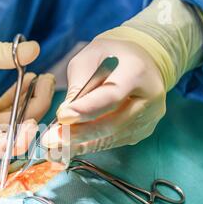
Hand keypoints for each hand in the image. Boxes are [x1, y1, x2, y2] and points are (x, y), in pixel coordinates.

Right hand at [0, 37, 54, 158]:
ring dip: (26, 105)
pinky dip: (12, 106)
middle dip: (36, 107)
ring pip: (7, 127)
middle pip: (13, 133)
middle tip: (45, 79)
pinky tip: (22, 83)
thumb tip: (35, 49)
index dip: (23, 140)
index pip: (0, 147)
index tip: (35, 117)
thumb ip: (4, 53)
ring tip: (37, 77)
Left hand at [41, 37, 165, 160]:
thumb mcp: (89, 58)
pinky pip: (114, 141)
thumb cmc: (110, 56)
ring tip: (56, 147)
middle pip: (113, 123)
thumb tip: (65, 115)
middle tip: (53, 139)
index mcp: (137, 72)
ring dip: (82, 144)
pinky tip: (72, 147)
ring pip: (112, 137)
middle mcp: (150, 97)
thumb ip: (78, 84)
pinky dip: (91, 145)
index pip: (111, 96)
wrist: (139, 60)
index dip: (86, 110)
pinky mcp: (143, 130)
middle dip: (80, 134)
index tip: (62, 117)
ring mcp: (149, 117)